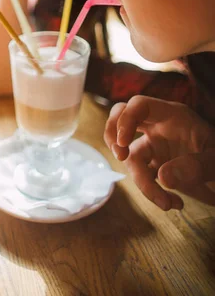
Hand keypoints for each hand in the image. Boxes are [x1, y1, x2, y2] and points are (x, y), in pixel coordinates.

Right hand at [104, 96, 214, 210]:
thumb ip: (195, 166)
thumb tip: (163, 178)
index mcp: (172, 116)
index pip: (139, 105)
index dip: (125, 120)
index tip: (122, 145)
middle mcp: (159, 127)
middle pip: (121, 116)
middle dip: (113, 135)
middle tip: (120, 157)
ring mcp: (155, 146)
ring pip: (130, 156)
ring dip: (143, 183)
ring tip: (168, 203)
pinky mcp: (156, 166)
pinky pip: (141, 176)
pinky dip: (152, 193)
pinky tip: (173, 203)